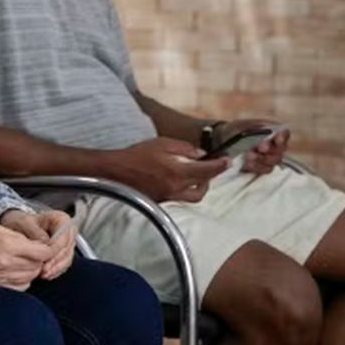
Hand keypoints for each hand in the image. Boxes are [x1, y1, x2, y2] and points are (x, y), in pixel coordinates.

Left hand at [0, 210, 75, 280]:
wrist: (21, 227)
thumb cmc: (23, 223)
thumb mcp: (25, 223)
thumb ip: (35, 231)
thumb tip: (46, 243)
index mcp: (61, 219)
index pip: (64, 235)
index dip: (56, 248)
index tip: (45, 257)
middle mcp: (68, 231)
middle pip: (67, 249)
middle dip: (55, 261)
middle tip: (44, 270)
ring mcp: (67, 243)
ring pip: (67, 259)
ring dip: (56, 268)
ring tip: (44, 274)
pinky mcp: (64, 254)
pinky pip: (64, 264)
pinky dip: (56, 271)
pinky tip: (47, 275)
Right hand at [0, 221, 54, 290]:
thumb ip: (17, 236)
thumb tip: (36, 244)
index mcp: (6, 245)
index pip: (42, 251)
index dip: (48, 247)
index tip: (47, 244)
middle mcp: (6, 264)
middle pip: (39, 265)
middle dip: (41, 258)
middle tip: (35, 250)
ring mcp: (1, 278)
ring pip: (31, 277)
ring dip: (32, 268)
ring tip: (24, 259)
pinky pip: (20, 287)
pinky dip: (23, 279)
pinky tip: (16, 270)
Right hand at [108, 137, 229, 202]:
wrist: (116, 170)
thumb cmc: (137, 154)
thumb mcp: (162, 143)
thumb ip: (184, 148)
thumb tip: (200, 154)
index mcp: (178, 172)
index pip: (207, 171)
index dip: (220, 165)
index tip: (228, 160)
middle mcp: (177, 188)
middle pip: (203, 187)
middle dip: (210, 178)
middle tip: (209, 167)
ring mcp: (169, 197)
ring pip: (194, 197)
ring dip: (199, 187)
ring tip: (196, 177)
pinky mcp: (162, 201)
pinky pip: (181, 198)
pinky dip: (185, 191)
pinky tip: (180, 182)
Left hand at [221, 119, 290, 174]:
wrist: (222, 141)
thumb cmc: (234, 130)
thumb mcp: (242, 125)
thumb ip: (255, 127)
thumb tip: (266, 131)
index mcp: (272, 131)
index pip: (284, 134)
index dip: (282, 137)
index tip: (276, 140)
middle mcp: (274, 145)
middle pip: (280, 150)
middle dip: (270, 150)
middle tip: (260, 148)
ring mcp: (269, 157)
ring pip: (273, 161)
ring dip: (262, 159)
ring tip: (249, 156)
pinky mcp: (261, 167)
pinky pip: (265, 169)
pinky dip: (257, 167)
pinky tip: (248, 164)